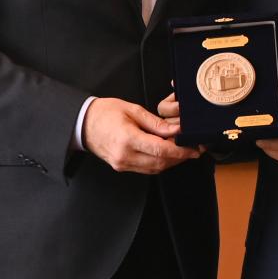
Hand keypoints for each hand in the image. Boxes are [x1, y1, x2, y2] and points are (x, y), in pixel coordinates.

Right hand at [84, 97, 201, 173]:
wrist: (83, 123)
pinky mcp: (122, 166)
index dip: (180, 151)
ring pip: (155, 168)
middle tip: (193, 149)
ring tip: (182, 151)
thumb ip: (156, 122)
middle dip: (179, 157)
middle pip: (160, 162)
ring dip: (171, 161)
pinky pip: (146, 168)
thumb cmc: (105, 112)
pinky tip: (165, 153)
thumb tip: (176, 129)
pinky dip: (158, 162)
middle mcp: (125, 156)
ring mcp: (122, 164)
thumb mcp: (132, 110)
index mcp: (127, 139)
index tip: (193, 148)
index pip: (160, 150)